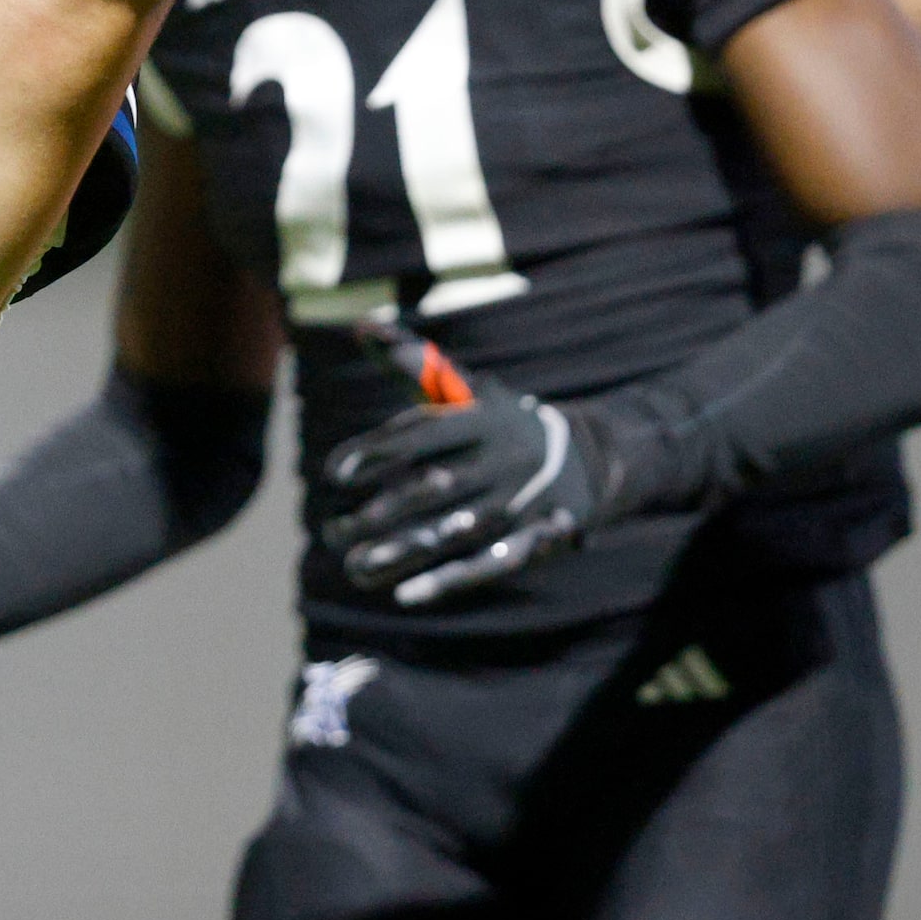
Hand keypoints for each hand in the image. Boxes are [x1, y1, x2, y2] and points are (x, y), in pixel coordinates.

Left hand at [316, 325, 612, 604]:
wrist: (589, 456)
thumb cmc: (501, 420)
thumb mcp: (466, 387)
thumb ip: (413, 360)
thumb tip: (361, 325)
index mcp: (484, 417)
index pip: (423, 434)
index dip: (376, 451)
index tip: (332, 475)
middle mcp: (505, 458)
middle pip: (434, 488)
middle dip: (380, 513)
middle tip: (331, 532)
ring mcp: (524, 502)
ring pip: (456, 531)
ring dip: (403, 552)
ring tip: (353, 567)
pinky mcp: (538, 539)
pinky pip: (491, 564)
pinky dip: (449, 581)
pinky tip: (405, 594)